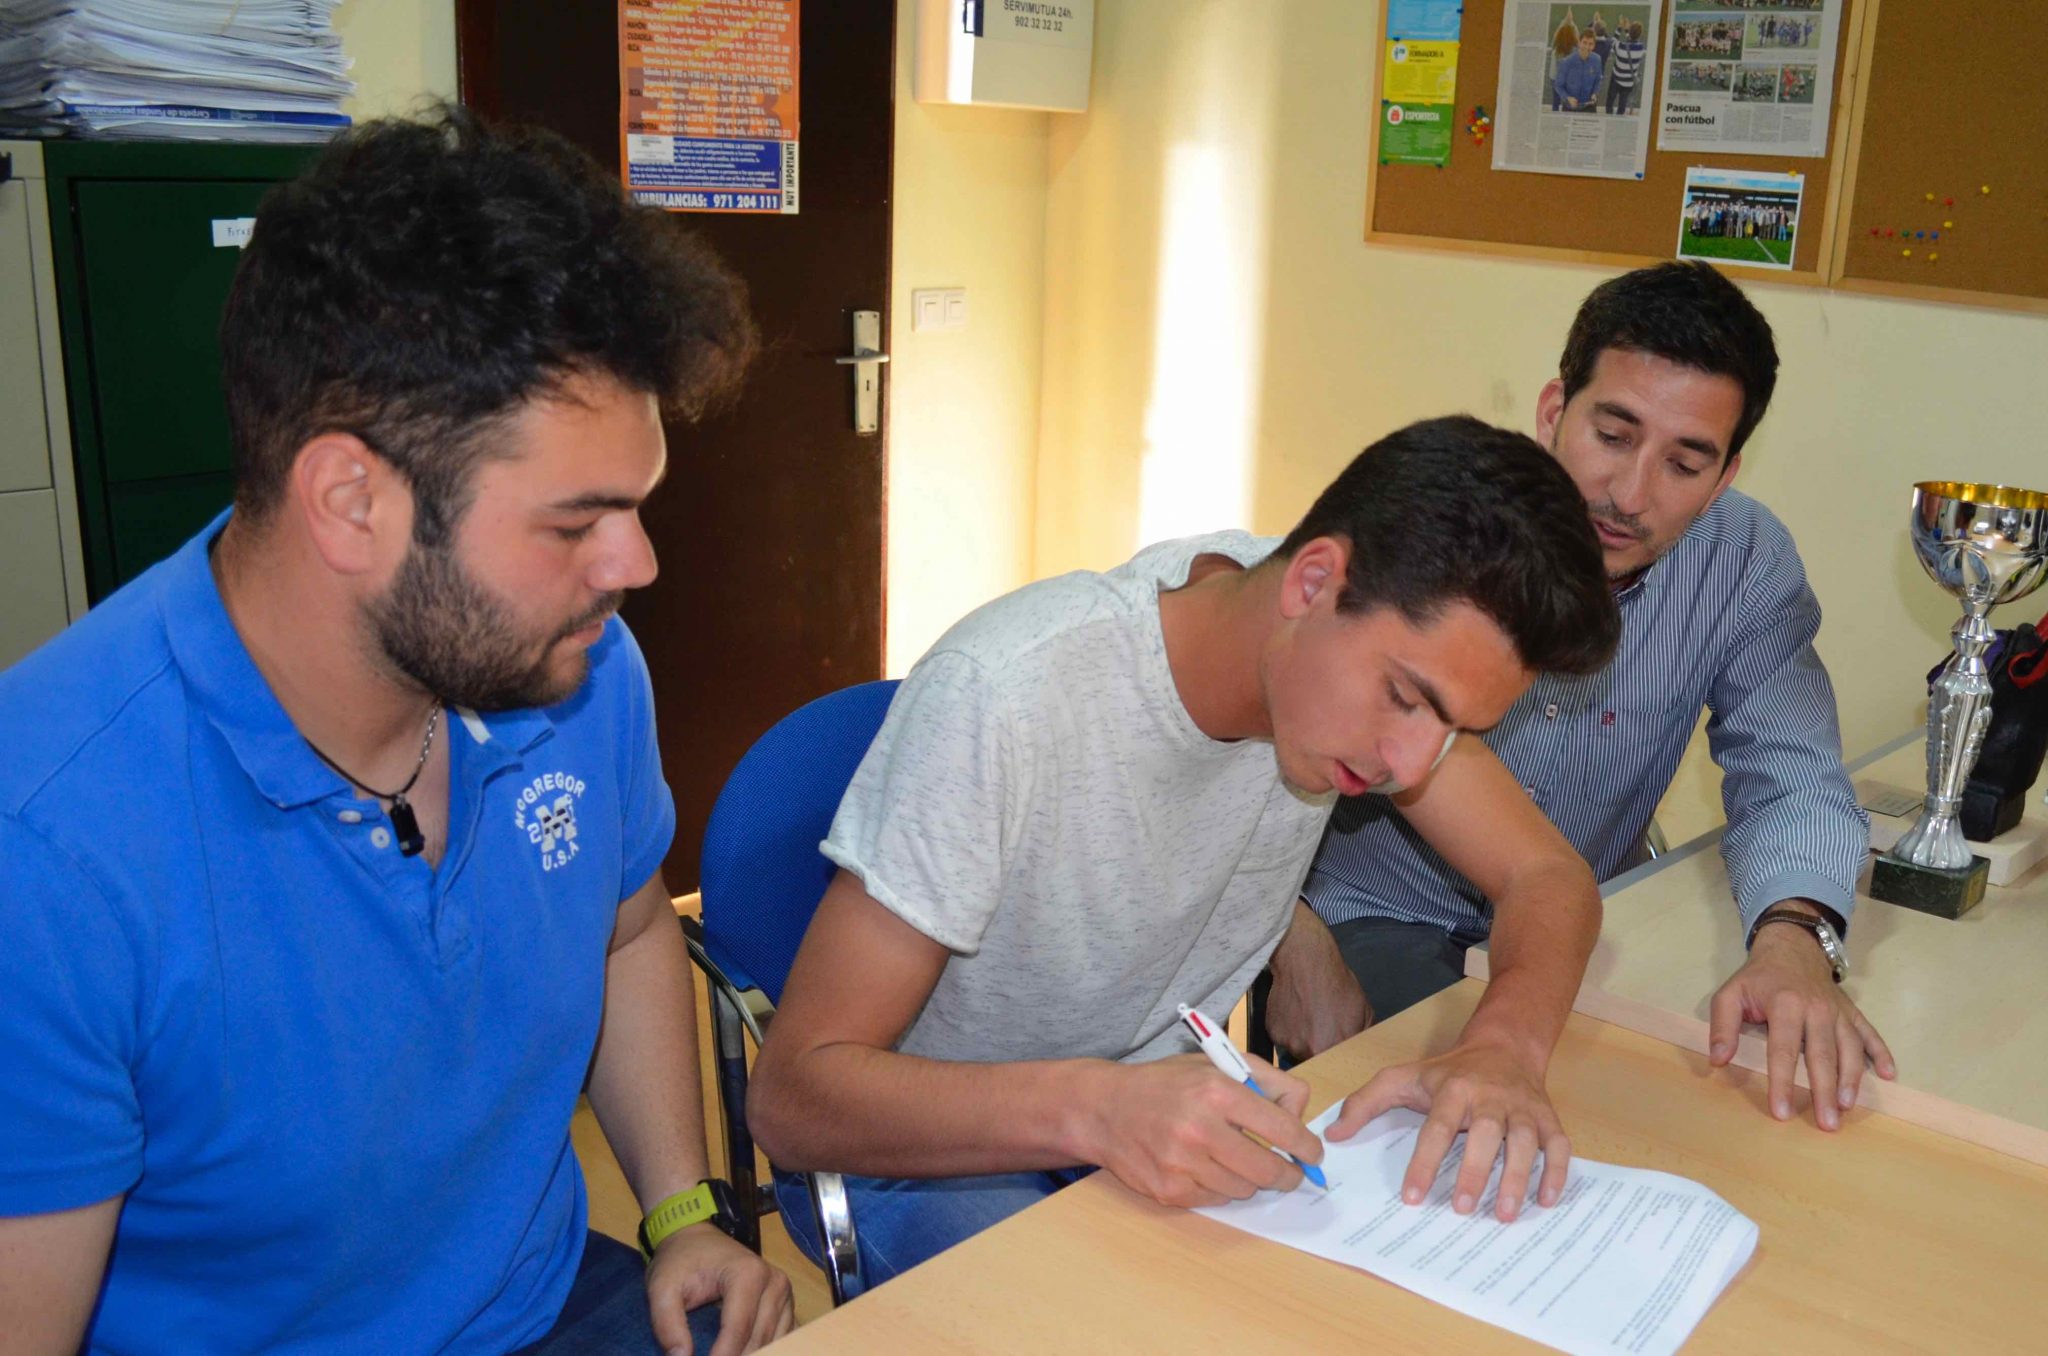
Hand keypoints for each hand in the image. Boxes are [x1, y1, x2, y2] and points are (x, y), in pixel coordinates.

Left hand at [645, 1223, 794, 1355]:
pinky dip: (765, 1349)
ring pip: (773, 1342)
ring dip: (752, 1355)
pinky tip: (744, 1353)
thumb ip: (667, 1324)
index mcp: (748, 1274)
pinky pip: (782, 1337)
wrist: (695, 1238)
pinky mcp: (786, 1302)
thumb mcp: (661, 1289)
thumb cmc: (679, 1261)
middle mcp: (774, 1282)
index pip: (738, 1330)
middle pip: (759, 1340)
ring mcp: (784, 1292)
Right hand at [1078, 1053, 1323, 1207]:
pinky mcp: (1169, 1191)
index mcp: (1216, 1091)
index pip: (1281, 1128)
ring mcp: (1182, 1164)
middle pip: (1268, 1170)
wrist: (1104, 1109)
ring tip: (1234, 1161)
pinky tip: (1204, 1168)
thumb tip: (1299, 1115)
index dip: (1306, 1146)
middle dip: (1287, 1175)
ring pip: (1243, 1189)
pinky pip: (1216, 1200)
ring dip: (1249, 1180)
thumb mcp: (1214, 1063)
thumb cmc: (1165, 1084)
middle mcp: (1200, 1129)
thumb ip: (1265, 1080)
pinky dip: (1219, 1188)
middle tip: (1289, 1173)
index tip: (1312, 1154)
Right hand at [1264, 907, 1371, 1059]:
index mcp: (1334, 1049)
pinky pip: (1283, 1038)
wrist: (1305, 960)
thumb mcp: (1364, 1010)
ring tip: (1307, 1018)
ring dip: (1303, 1040)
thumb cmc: (1337, 983)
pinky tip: (1294, 1012)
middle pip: (1315, 1061)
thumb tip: (1363, 1051)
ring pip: (1298, 1050)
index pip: (1337, 1068)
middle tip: (1322, 1030)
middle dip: (1320, 1050)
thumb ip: (1363, 1036)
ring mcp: (1288, 1043)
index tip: (1338, 1051)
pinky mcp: (1272, 1033)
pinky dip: (1288, 1030)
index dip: (1338, 1060)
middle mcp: (1308, 1052)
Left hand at [1327, 1038, 1567, 1222]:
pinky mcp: (1547, 1117)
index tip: (1412, 1197)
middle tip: (1460, 1209)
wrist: (1503, 1046)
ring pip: (1524, 1141)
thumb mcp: (1401, 1077)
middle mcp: (1490, 1097)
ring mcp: (1522, 1107)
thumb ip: (1365, 1104)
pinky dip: (1557, 1171)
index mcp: (1453, 1090)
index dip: (1424, 1162)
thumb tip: (1333, 1135)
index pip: (1436, 1128)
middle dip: (1473, 1172)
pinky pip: (1558, 1144)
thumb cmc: (1448, 1071)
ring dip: (1517, 1178)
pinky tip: (1547, 1199)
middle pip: (1485, 1135)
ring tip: (1503, 1213)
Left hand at [1709, 919, 1895, 1130]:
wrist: (1791, 948)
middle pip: (1822, 1056)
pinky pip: (1870, 1034)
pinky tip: (1889, 1075)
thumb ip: (1723, 1027)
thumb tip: (1718, 1061)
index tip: (1782, 1112)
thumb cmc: (1758, 979)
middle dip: (1825, 1091)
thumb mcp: (1730, 995)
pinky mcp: (1853, 1012)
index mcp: (1785, 1005)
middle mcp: (1817, 1010)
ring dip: (1851, 1079)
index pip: (1783, 1050)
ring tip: (1847, 1106)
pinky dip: (1881, 1053)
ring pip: (1849, 1049)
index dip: (1782, 1082)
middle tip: (1828, 1123)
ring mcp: (1839, 1012)